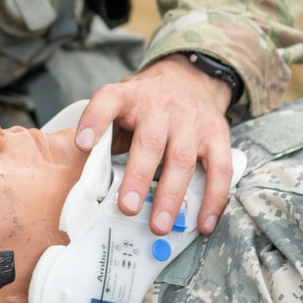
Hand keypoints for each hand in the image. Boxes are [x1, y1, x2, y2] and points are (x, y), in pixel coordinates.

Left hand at [75, 54, 234, 236]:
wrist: (191, 78)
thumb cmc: (148, 103)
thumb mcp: (122, 105)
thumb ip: (107, 134)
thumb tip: (89, 181)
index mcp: (130, 96)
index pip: (108, 101)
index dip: (94, 121)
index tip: (83, 144)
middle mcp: (161, 106)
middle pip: (149, 142)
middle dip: (138, 177)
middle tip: (127, 207)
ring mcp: (191, 120)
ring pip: (182, 159)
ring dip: (171, 195)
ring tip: (160, 224)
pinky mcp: (217, 134)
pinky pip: (219, 169)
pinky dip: (213, 199)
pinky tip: (204, 222)